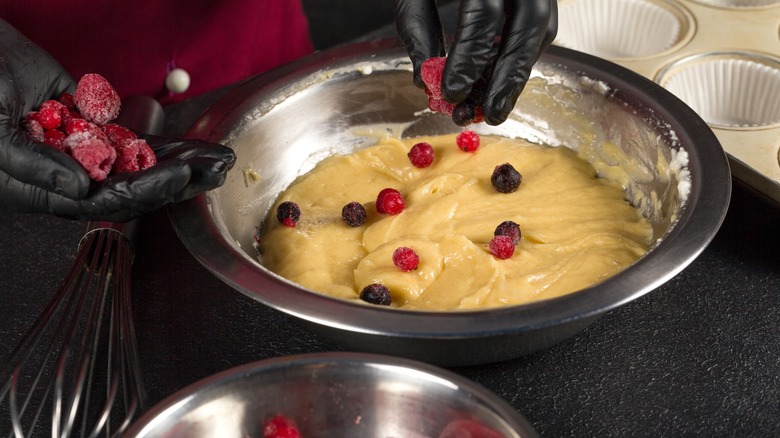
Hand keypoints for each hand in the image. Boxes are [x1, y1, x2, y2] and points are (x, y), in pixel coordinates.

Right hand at [0, 19, 235, 221]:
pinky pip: (136, 140)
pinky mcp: (95, 128)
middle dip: (179, 182)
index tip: (181, 174)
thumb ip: (33, 166)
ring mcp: (86, 152)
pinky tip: (195, 147)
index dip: (147, 190)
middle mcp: (71, 177)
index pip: (106, 200)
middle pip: (135, 188)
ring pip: (141, 164)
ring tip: (218, 160)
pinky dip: (166, 143)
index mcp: (44, 191)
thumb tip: (80, 190)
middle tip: (217, 172)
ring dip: (182, 163)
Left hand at [394, 0, 557, 124]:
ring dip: (517, 74)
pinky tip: (497, 82)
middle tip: (488, 114)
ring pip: (540, 30)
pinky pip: (539, 26)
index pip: (483, 15)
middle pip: (528, 26)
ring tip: (491, 108)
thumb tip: (424, 81)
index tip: (451, 91)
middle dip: (507, 77)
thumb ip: (416, 24)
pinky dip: (518, 57)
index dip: (469, 58)